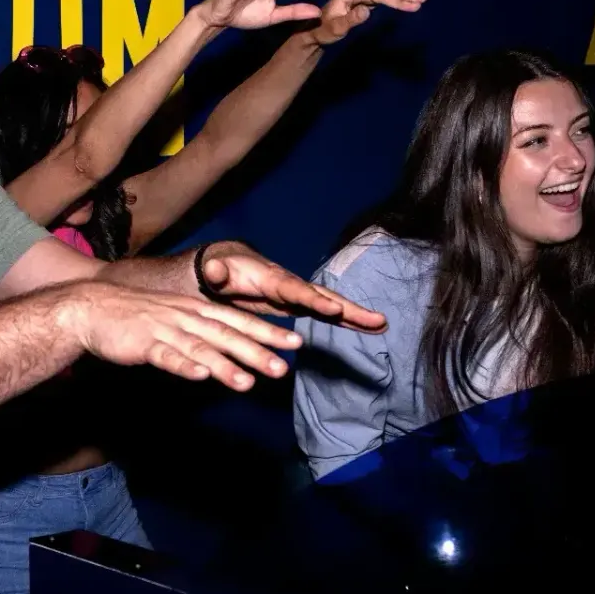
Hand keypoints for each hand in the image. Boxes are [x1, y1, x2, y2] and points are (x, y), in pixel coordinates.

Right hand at [65, 281, 305, 390]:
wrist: (92, 308)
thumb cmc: (136, 317)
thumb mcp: (175, 319)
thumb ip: (202, 334)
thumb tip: (230, 352)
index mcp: (196, 310)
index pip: (239, 321)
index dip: (268, 332)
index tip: (295, 343)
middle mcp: (186, 317)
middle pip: (227, 335)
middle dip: (257, 351)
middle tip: (284, 367)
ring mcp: (164, 329)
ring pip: (201, 348)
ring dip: (225, 366)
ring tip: (247, 383)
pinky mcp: (143, 343)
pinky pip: (166, 356)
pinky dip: (184, 366)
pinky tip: (200, 376)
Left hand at [201, 243, 387, 331]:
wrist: (225, 265)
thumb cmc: (218, 270)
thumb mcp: (212, 271)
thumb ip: (215, 273)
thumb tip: (214, 270)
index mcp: (270, 278)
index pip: (295, 290)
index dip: (314, 299)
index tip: (334, 308)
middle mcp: (290, 285)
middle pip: (323, 296)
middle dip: (348, 308)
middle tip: (377, 318)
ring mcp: (297, 295)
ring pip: (330, 305)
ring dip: (355, 316)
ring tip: (382, 325)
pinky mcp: (299, 305)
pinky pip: (326, 314)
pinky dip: (346, 320)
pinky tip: (369, 328)